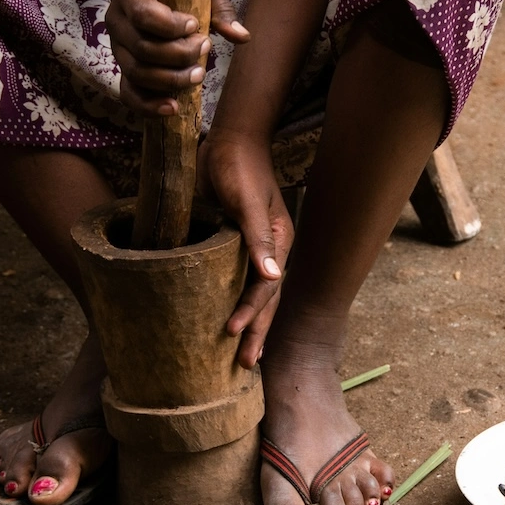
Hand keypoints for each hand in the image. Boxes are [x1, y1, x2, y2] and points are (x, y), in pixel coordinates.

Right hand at [108, 0, 250, 115]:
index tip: (194, 26)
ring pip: (137, 73)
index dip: (170, 26)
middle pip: (143, 49)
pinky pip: (129, 93)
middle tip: (205, 48)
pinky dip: (149, 105)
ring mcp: (118, 48)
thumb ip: (219, 11)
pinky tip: (172, 108)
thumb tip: (241, 37)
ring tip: (198, 74)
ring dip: (172, 80)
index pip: (142, 15)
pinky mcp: (124, 69)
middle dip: (179, 55)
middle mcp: (117, 22)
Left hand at [198, 131, 293, 367]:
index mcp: (278, 241)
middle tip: (245, 365)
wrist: (228, 139)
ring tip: (241, 356)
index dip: (251, 312)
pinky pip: (239, 283)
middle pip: (268, 300)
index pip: (267, 287)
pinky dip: (236, 305)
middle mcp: (271, 250)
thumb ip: (258, 235)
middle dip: (257, 332)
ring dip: (250, 325)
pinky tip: (225, 321)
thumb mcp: (246, 199)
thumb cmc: (237, 165)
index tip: (231, 333)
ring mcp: (255, 250)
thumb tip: (272, 275)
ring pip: (257, 296)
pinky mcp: (236, 246)